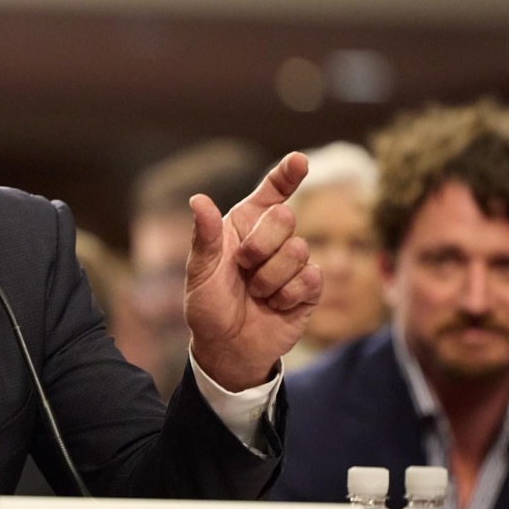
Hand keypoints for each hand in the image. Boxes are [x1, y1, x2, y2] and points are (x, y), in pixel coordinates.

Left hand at [184, 152, 321, 390]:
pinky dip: (286, 295)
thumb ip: (204, 236)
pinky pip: (310, 278)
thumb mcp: (200, 272)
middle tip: (244, 267)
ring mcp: (294, 262)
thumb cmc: (209, 306)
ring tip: (256, 293)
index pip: (271, 192)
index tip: (298, 161)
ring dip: (270, 278)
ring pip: (298, 251)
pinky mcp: (309, 288)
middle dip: (261, 245)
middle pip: (286, 217)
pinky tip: (274, 305)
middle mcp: (272, 239)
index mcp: (244, 226)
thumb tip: (198, 200)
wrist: (226, 347)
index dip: (286, 175)